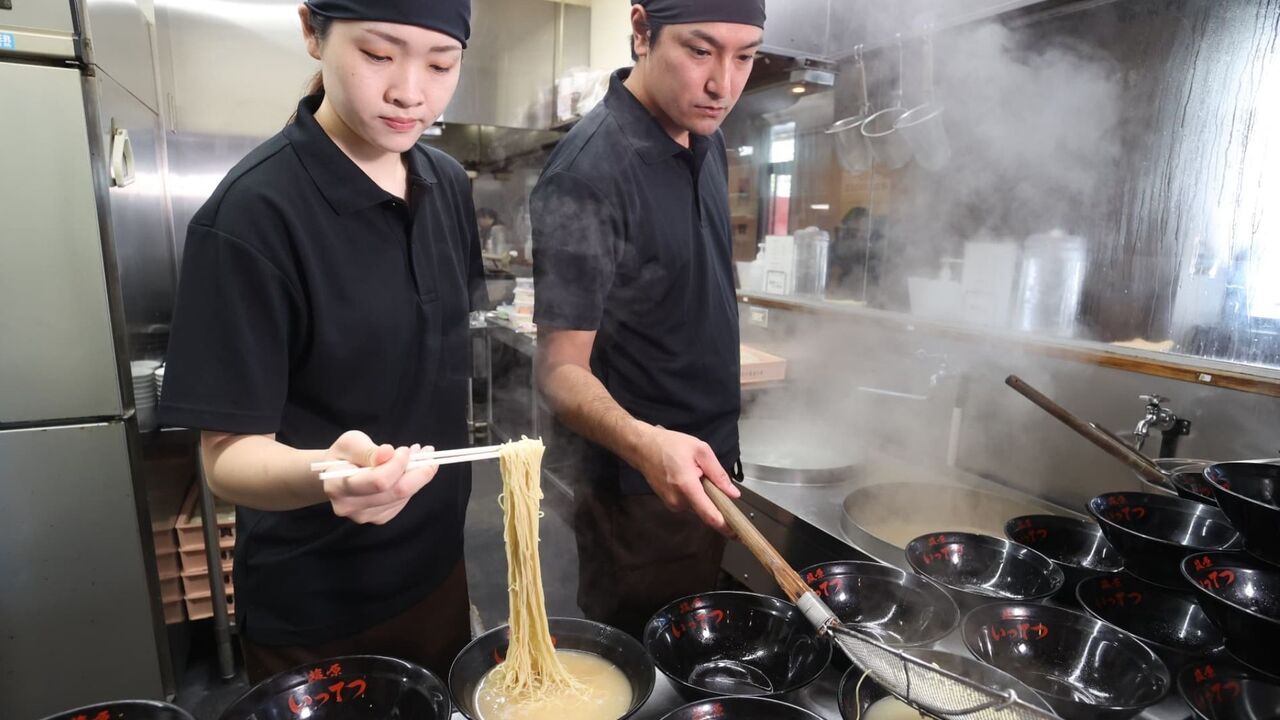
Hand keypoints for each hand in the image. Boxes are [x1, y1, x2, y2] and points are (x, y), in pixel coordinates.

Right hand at [320, 431, 437, 524]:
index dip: (398, 464)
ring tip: (418, 455)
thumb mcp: (350, 443)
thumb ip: (368, 450)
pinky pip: (404, 500)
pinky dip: (412, 483)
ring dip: (418, 474)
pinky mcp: (380, 517)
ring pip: (404, 496)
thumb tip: (388, 453)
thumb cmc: (343, 456)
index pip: (378, 480)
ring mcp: (366, 516)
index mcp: (339, 486)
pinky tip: (410, 469)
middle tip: (427, 451)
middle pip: (397, 492)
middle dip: (418, 469)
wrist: (336, 476)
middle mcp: (351, 507)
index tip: (403, 449)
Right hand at [636, 425, 740, 534]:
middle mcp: (677, 500)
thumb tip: (733, 493)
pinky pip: (689, 503)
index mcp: (687, 486)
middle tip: (713, 481)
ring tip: (696, 473)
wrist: (642, 447)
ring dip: (704, 496)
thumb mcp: (701, 451)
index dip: (725, 526)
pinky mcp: (669, 503)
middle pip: (706, 511)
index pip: (709, 515)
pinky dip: (695, 495)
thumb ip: (718, 474)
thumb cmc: (670, 445)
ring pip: (698, 507)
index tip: (737, 532)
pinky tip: (689, 478)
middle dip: (715, 501)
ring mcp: (671, 503)